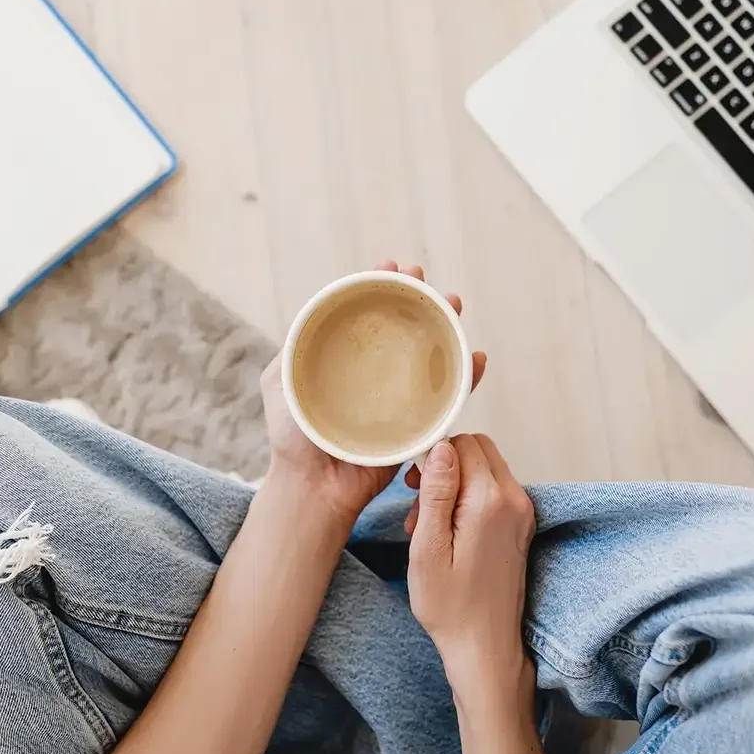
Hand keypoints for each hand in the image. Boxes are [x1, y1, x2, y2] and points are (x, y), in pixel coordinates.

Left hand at [260, 261, 487, 528]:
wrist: (314, 487)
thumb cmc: (292, 440)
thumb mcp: (278, 384)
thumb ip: (290, 350)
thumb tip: (310, 311)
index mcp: (346, 359)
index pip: (367, 314)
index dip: (380, 286)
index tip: (390, 266)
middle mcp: (376, 372)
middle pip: (404, 325)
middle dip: (419, 297)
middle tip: (423, 278)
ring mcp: (400, 396)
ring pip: (431, 353)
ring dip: (447, 324)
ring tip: (453, 303)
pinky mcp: (420, 423)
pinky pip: (449, 397)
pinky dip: (467, 376)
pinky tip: (475, 358)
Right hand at [406, 434, 535, 696]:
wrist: (484, 645)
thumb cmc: (450, 606)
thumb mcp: (428, 547)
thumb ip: (436, 491)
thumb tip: (441, 446)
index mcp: (490, 501)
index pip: (462, 443)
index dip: (432, 458)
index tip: (414, 488)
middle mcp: (514, 500)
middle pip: (477, 450)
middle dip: (444, 467)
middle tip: (419, 506)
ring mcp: (522, 513)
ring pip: (483, 469)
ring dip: (453, 486)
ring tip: (429, 526)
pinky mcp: (520, 525)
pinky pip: (491, 491)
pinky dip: (467, 500)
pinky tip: (447, 532)